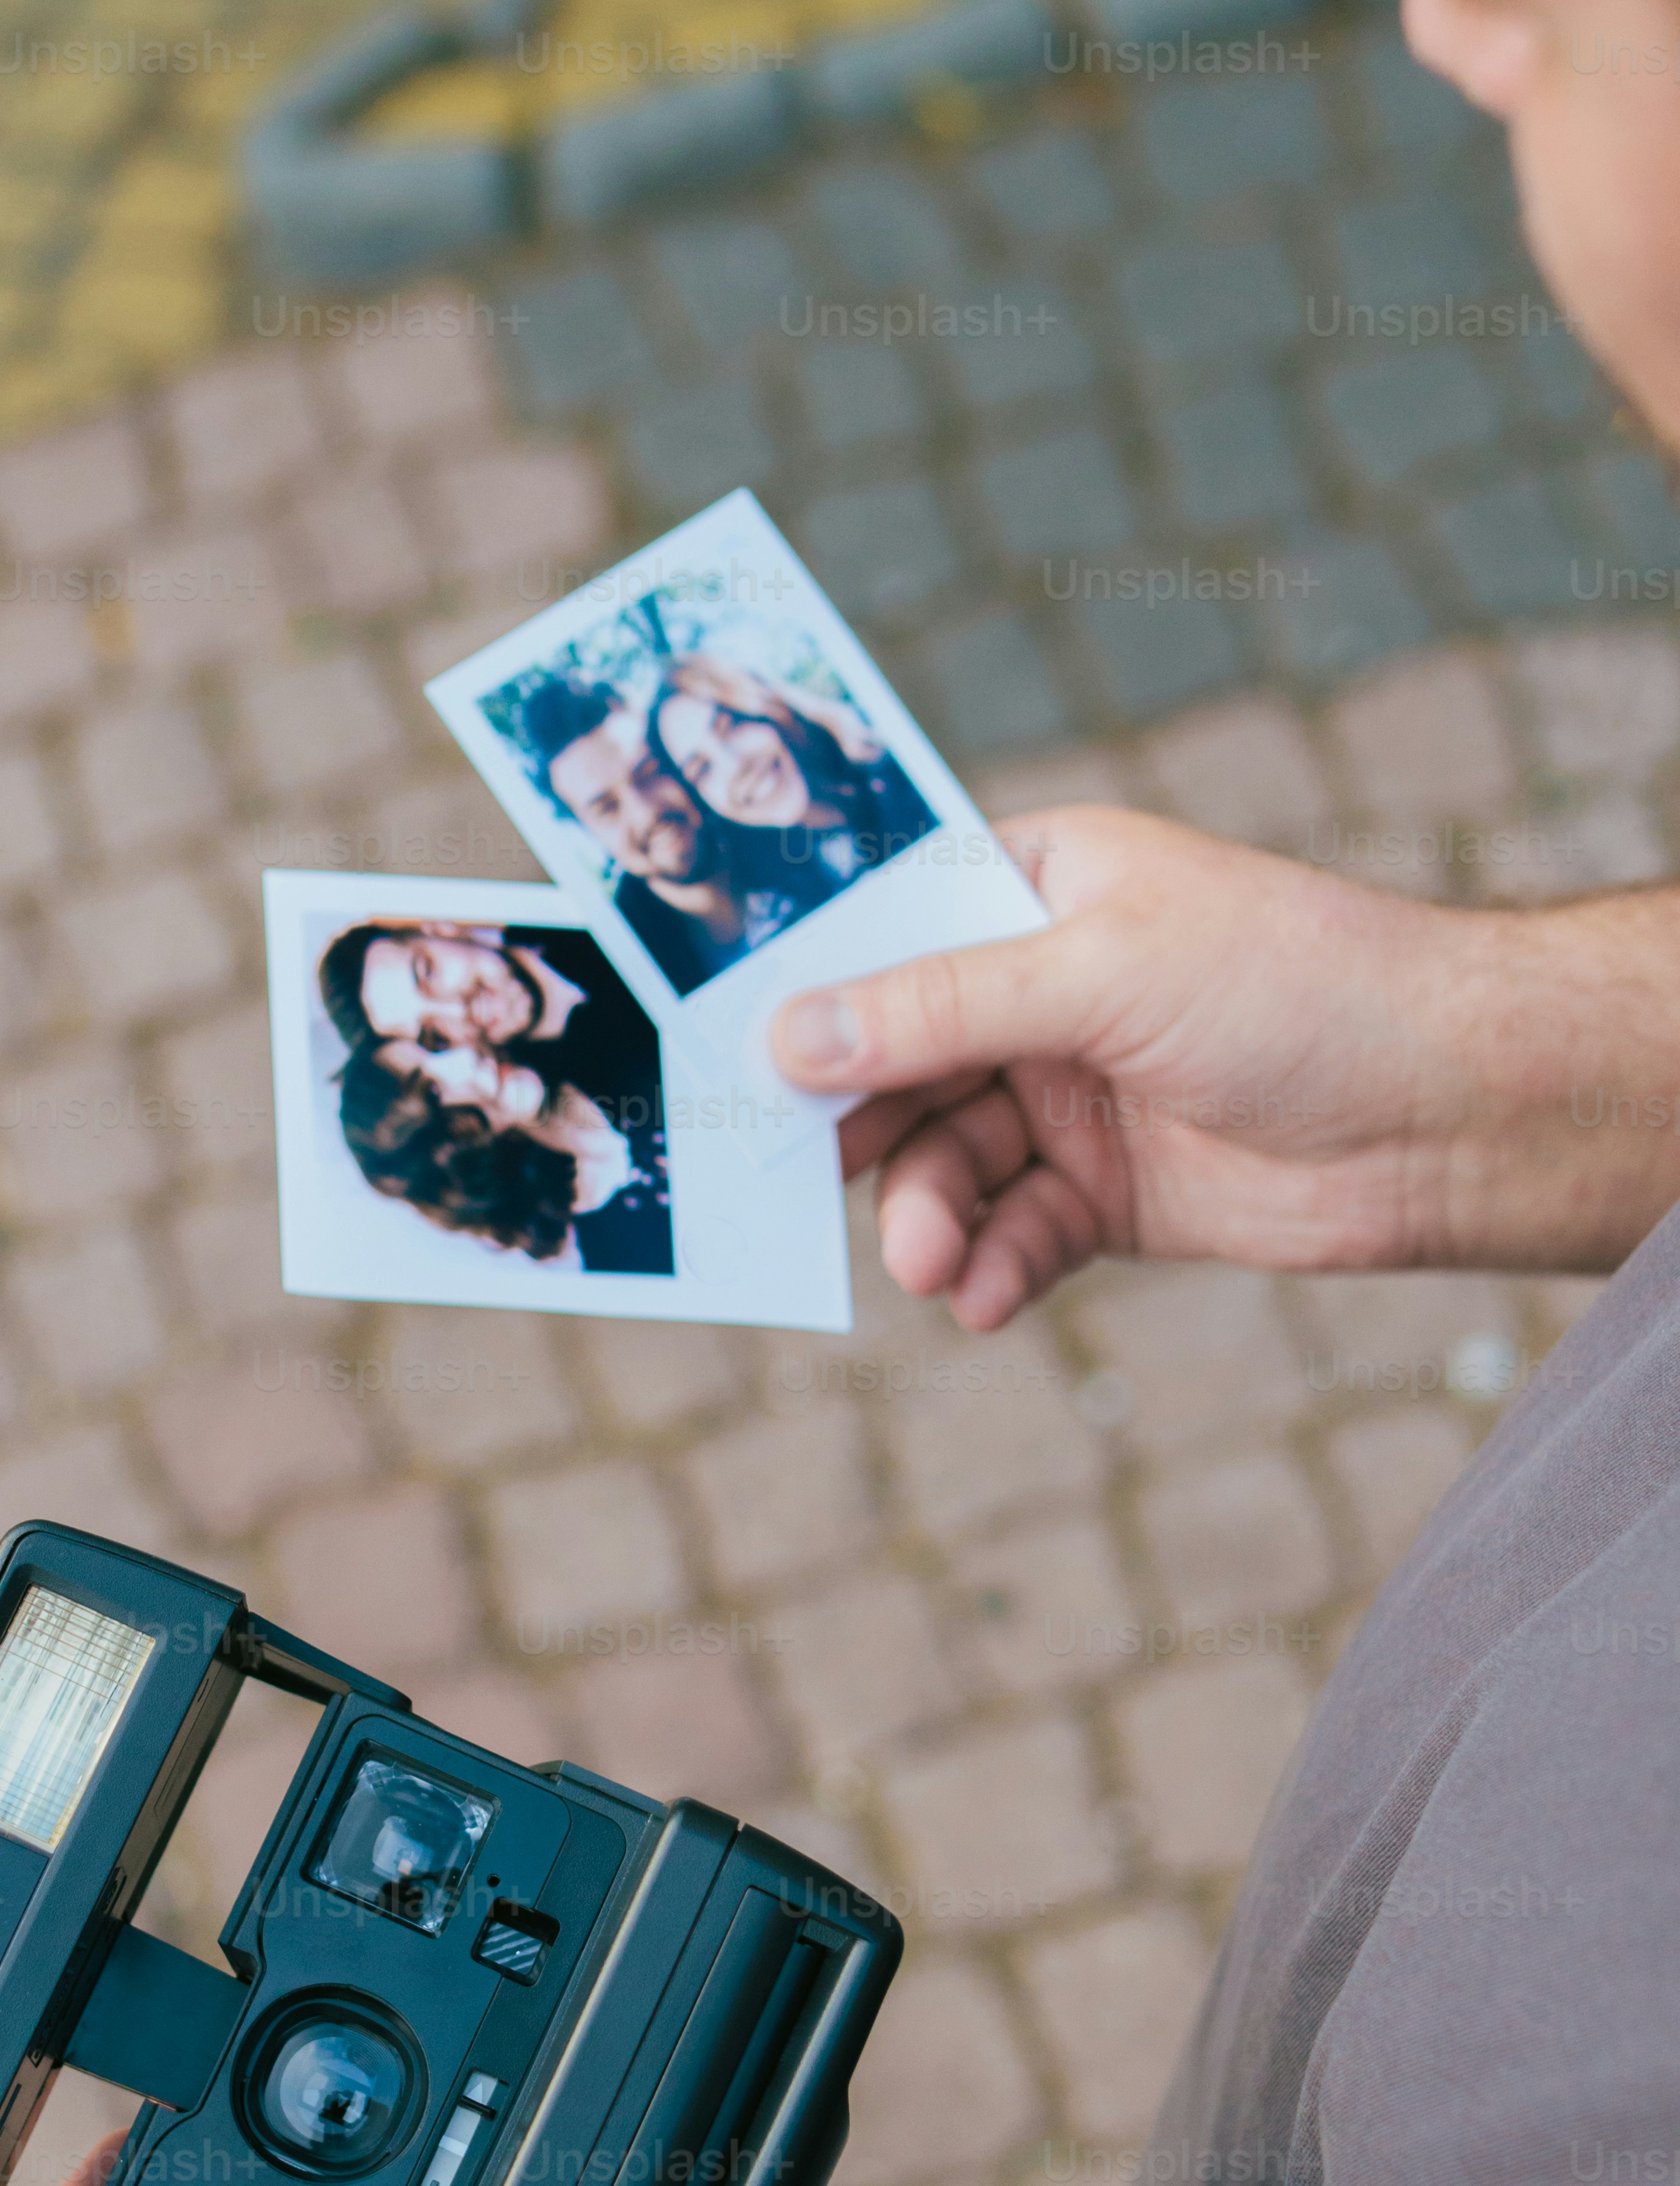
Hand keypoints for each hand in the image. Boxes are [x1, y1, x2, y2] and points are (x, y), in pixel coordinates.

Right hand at [771, 805, 1634, 1329]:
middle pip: (895, 1062)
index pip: (885, 929)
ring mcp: (1070, 1095)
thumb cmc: (1293, 987)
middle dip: (859, 1132)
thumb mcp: (1097, 973)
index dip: (810, 994)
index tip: (737, 1058)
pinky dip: (992, 1268)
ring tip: (933, 1265)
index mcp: (1035, 886)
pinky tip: (988, 1298)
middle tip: (806, 1189)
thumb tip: (790, 1037)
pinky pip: (1011, 1233)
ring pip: (945, 1162)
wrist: (1448, 1110)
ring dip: (928, 1217)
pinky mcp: (1106, 1194)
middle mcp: (1039, 989)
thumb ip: (936, 1008)